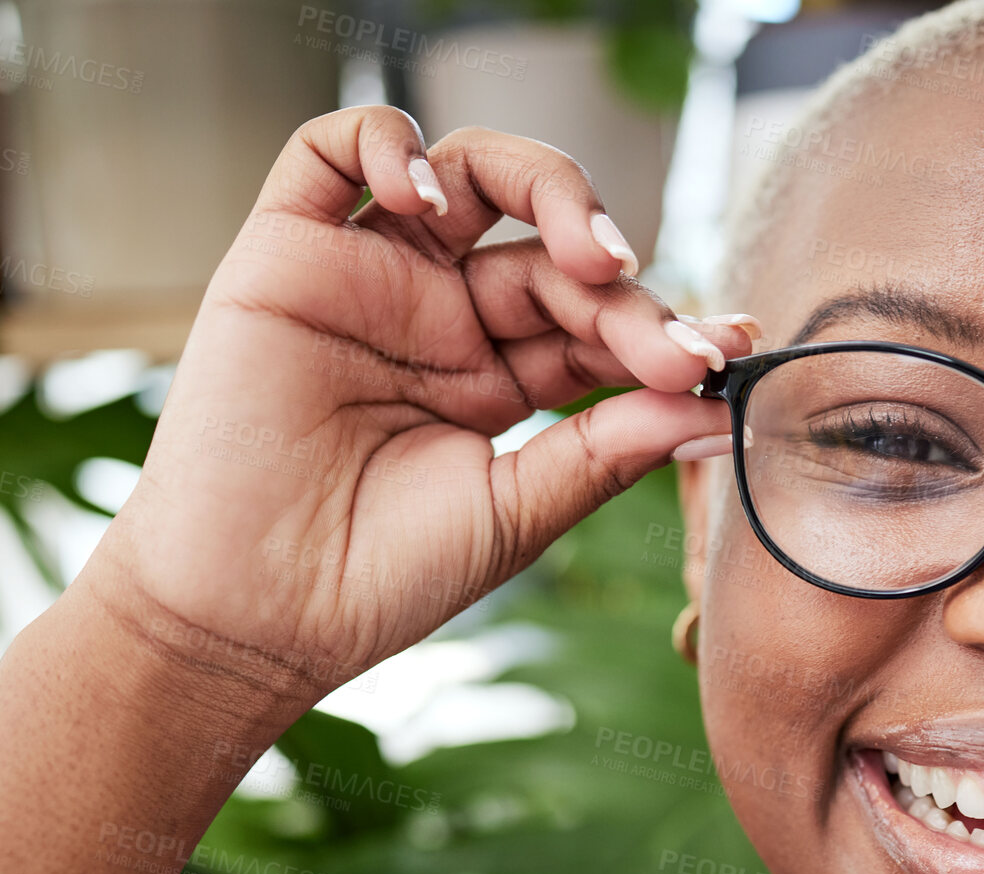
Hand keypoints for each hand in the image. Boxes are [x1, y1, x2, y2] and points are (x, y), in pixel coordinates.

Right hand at [83, 105, 752, 698]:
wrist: (254, 620)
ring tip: (588, 253)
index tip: (729, 352)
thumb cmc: (379, 579)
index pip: (595, 320)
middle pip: (549, 251)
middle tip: (667, 338)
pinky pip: (327, 153)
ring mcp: (369, 280)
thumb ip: (608, 448)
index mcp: (498, 376)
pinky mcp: (286, 255)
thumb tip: (713, 408)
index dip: (664, 326)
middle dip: (621, 284)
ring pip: (467, 175)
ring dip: (544, 188)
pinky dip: (384, 143)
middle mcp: (440, 318)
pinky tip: (431, 198)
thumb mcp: (518, 511)